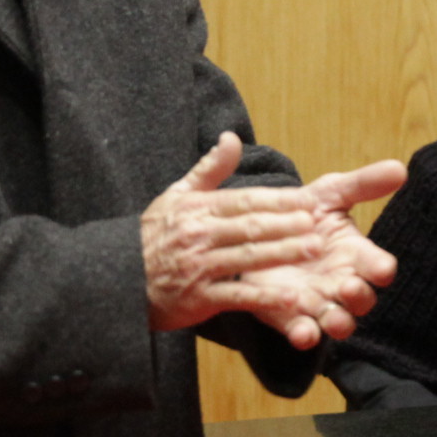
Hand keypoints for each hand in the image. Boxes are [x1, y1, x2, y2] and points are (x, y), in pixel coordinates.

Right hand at [141, 133, 406, 345]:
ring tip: (314, 250)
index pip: (244, 200)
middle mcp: (198, 236)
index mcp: (196, 209)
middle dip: (286, 224)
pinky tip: (293, 300)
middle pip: (249, 227)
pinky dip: (265, 298)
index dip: (278, 200)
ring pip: (247, 258)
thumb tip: (232, 137)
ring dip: (282, 254)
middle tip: (319, 222)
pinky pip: (238, 295)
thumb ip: (209, 169)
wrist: (117, 280)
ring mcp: (198, 268)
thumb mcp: (175, 196)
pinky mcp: (199, 298)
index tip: (308, 200)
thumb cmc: (152, 236)